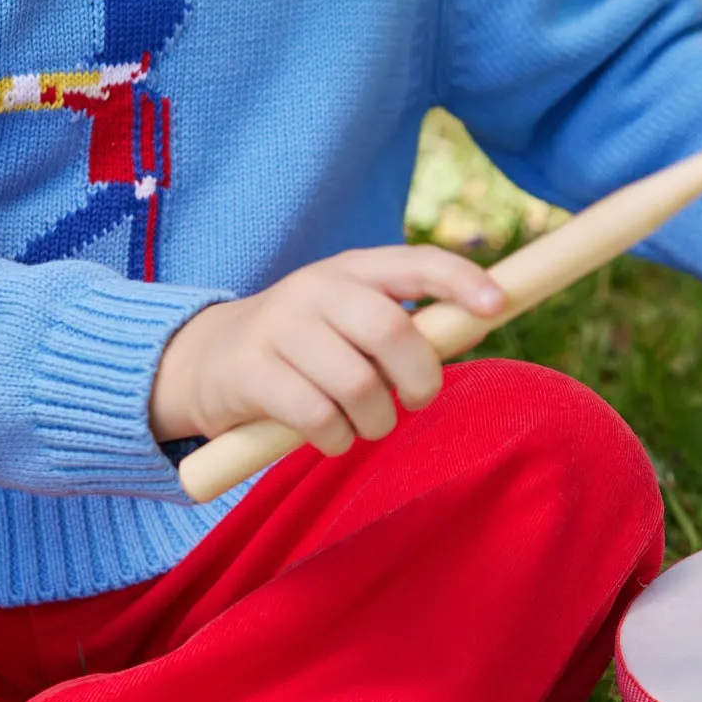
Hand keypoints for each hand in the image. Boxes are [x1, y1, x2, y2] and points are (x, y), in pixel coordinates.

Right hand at [151, 247, 507, 456]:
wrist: (203, 361)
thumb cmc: (303, 349)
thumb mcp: (346, 321)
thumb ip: (399, 326)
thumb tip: (472, 329)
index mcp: (350, 271)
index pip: (414, 262)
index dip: (460, 280)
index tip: (497, 306)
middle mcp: (314, 289)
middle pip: (391, 330)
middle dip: (421, 378)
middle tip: (418, 401)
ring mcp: (279, 328)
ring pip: (357, 384)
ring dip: (376, 420)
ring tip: (367, 425)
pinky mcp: (251, 373)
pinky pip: (317, 416)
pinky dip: (337, 439)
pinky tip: (331, 437)